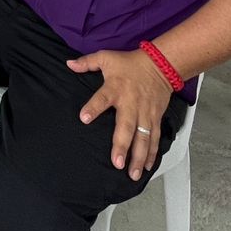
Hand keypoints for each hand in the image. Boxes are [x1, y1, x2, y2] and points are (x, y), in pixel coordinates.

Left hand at [67, 48, 173, 180]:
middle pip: (126, 126)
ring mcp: (145, 113)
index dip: (93, 108)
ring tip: (133, 173)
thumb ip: (87, 62)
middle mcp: (131, 104)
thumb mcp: (106, 57)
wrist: (161, 64)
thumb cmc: (130, 63)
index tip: (84, 118)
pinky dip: (152, 153)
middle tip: (117, 163)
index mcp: (116, 88)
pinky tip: (147, 167)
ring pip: (143, 138)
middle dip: (122, 145)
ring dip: (139, 157)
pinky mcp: (155, 118)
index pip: (102, 98)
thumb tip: (69, 63)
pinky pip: (155, 138)